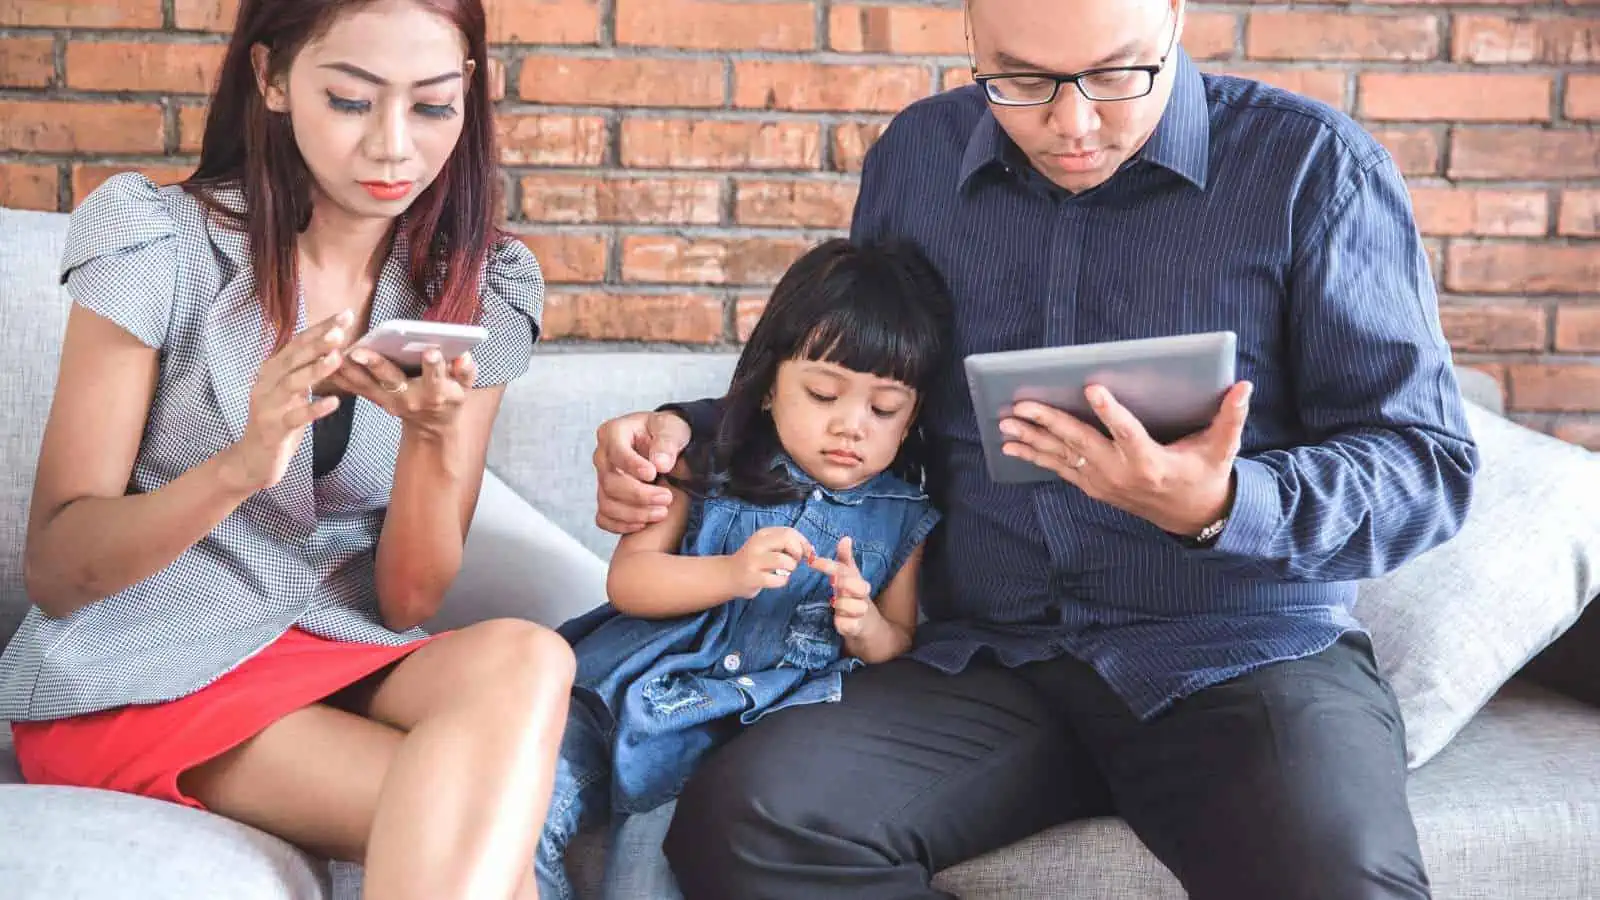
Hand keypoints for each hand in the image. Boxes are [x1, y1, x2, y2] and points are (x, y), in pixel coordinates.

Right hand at [222, 310, 351, 491]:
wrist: (253, 459)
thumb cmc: (279, 420)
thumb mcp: (291, 391)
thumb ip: (304, 369)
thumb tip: (332, 344)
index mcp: (272, 370)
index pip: (298, 343)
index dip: (320, 328)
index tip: (345, 314)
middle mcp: (266, 383)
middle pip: (293, 358)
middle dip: (317, 342)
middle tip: (340, 330)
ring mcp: (268, 406)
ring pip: (292, 383)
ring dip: (315, 370)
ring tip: (337, 358)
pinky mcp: (273, 429)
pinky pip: (296, 417)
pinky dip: (314, 409)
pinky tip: (334, 403)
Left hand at [333, 345, 476, 438]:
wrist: (432, 426)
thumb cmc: (450, 398)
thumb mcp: (465, 388)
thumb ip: (466, 371)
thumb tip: (464, 356)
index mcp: (435, 393)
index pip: (436, 378)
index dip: (435, 366)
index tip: (431, 351)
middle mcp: (409, 398)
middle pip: (392, 380)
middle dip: (377, 365)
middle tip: (362, 351)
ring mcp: (388, 400)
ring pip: (365, 383)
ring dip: (347, 368)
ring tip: (332, 350)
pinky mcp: (374, 398)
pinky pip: (353, 386)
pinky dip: (339, 373)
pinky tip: (324, 358)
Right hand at [592, 410, 692, 534]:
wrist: (666, 446)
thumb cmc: (666, 432)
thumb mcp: (672, 429)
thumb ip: (667, 443)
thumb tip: (660, 463)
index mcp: (614, 433)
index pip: (616, 453)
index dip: (633, 466)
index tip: (653, 474)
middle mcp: (603, 456)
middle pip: (610, 483)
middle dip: (639, 495)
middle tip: (666, 497)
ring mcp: (602, 479)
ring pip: (607, 503)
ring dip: (634, 514)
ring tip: (662, 512)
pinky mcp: (607, 497)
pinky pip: (604, 518)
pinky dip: (622, 525)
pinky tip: (644, 523)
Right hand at [725, 526, 813, 599]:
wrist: (729, 575)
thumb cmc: (755, 560)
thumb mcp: (767, 546)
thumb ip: (787, 544)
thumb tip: (811, 550)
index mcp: (763, 534)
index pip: (790, 532)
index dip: (803, 543)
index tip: (805, 553)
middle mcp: (757, 544)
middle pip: (788, 540)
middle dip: (798, 553)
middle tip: (795, 562)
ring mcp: (754, 561)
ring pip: (784, 560)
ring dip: (791, 568)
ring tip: (785, 571)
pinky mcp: (753, 578)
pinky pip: (778, 579)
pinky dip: (783, 581)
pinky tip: (777, 580)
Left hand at [807, 537, 879, 638]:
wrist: (868, 625)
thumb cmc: (854, 597)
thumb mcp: (850, 578)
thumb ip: (846, 559)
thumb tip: (846, 538)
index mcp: (858, 581)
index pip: (845, 569)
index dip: (829, 564)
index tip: (812, 560)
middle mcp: (862, 596)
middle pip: (859, 586)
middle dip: (844, 583)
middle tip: (831, 584)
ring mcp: (860, 613)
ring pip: (855, 606)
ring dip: (842, 605)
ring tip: (834, 604)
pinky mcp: (856, 628)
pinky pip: (849, 625)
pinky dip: (843, 623)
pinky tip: (837, 621)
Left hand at [999, 381, 1252, 536]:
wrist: (1191, 517)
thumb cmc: (1205, 474)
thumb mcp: (1222, 448)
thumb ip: (1231, 418)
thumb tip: (1244, 387)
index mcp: (1151, 461)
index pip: (1127, 432)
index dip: (1110, 411)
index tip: (1091, 389)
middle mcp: (1121, 473)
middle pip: (1080, 443)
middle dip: (1048, 423)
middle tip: (1021, 405)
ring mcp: (1103, 482)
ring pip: (1062, 457)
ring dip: (1031, 440)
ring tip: (1005, 424)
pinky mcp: (1093, 486)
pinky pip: (1058, 470)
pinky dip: (1035, 457)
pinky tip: (1012, 446)